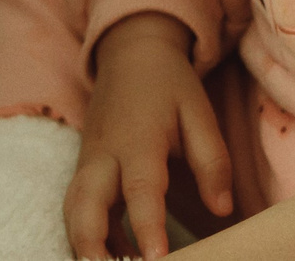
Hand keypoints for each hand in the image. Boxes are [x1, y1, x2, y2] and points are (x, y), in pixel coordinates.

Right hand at [65, 13, 233, 259]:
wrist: (130, 53)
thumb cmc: (168, 86)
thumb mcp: (198, 113)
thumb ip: (212, 161)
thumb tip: (222, 208)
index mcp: (138, 139)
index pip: (140, 189)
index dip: (146, 226)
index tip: (156, 259)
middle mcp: (104, 154)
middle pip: (84, 204)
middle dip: (90, 246)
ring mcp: (88, 162)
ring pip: (72, 210)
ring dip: (84, 245)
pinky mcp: (84, 170)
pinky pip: (77, 208)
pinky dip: (89, 236)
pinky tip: (115, 257)